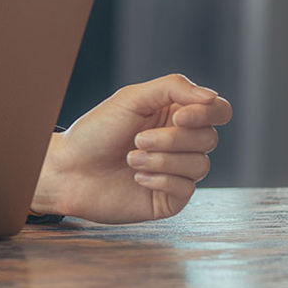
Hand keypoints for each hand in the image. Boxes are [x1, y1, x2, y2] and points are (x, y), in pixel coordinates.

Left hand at [30, 74, 232, 222]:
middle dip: (172, 139)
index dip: (207, 113)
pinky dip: (160, 179)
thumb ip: (173, 88)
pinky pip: (186, 188)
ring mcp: (178, 171)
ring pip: (200, 164)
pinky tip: (136, 177)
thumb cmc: (96, 131)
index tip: (179, 117)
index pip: (218, 110)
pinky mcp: (170, 198)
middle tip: (137, 139)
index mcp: (175, 115)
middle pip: (209, 138)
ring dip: (162, 160)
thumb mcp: (131, 98)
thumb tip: (212, 97)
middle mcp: (181, 143)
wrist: (69, 169)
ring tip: (130, 158)